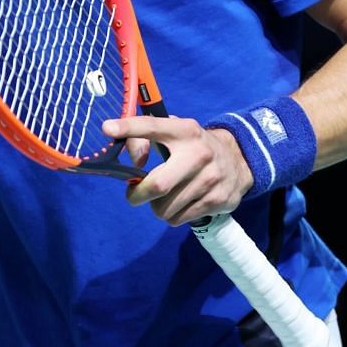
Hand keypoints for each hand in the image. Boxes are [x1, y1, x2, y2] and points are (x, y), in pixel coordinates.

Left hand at [104, 116, 254, 225]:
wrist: (239, 160)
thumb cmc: (191, 146)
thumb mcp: (173, 133)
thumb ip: (145, 139)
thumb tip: (134, 163)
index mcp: (184, 131)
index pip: (152, 127)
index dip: (129, 128)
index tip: (107, 128)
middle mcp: (199, 154)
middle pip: (158, 185)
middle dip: (137, 195)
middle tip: (133, 195)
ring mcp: (211, 179)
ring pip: (165, 208)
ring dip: (156, 206)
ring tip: (163, 197)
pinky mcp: (219, 200)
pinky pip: (178, 219)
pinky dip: (171, 216)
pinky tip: (179, 203)